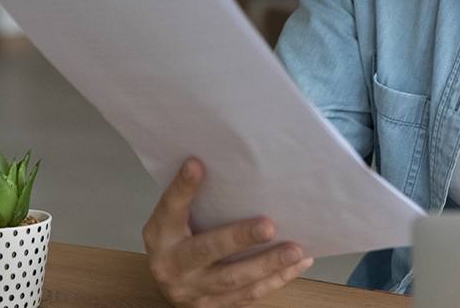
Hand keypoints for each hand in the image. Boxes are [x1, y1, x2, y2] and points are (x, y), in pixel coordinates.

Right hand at [142, 157, 313, 307]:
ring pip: (233, 279)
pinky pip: (249, 294)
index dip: (183, 188)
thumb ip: (196, 200)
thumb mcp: (177, 219)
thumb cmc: (180, 241)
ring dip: (267, 264)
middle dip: (239, 238)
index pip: (171, 208)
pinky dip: (276, 279)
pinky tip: (298, 263)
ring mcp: (192, 290)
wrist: (172, 285)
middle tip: (269, 226)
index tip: (197, 165)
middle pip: (207, 250)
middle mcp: (171, 265)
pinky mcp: (213, 306)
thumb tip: (233, 165)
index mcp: (161, 235)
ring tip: (295, 249)